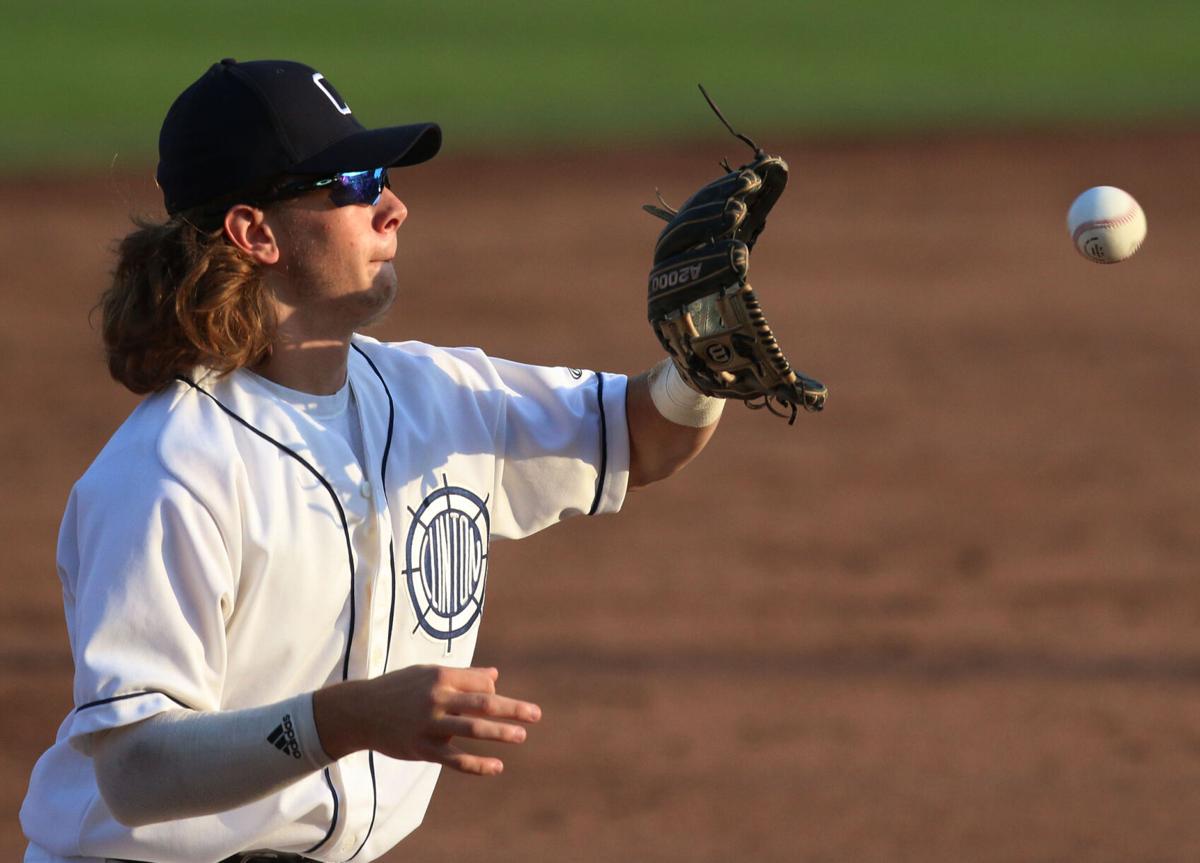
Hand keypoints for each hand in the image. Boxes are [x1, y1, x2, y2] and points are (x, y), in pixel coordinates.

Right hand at [313, 665, 540, 775]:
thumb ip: (463, 676)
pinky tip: (497, 767)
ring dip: (500, 733)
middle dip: (512, 708)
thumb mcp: (428, 673)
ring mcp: (430, 725)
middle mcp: (437, 699)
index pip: (481, 684)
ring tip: (521, 735)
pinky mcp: (423, 748)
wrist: (360, 711)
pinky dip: (477, 765)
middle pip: (483, 704)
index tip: (498, 700)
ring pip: (472, 730)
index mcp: (441, 677)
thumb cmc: (399, 688)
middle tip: (536, 714)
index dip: (494, 692)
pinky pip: (455, 759)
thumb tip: (495, 676)